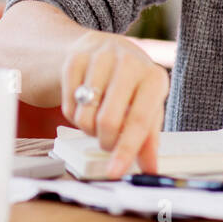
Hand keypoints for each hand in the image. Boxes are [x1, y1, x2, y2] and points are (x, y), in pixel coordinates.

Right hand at [61, 31, 168, 178]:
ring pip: (84, 116)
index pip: (139, 122)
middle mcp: (129, 63)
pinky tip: (85, 106)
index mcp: (154, 78)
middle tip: (108, 142)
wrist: (106, 50)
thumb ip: (149, 141)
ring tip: (98, 120)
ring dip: (88, 129)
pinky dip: (74, 115)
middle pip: (108, 121)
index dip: (126, 150)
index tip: (114, 172)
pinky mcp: (75, 58)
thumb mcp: (147, 107)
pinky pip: (68, 105)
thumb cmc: (132, 86)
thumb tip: (151, 170)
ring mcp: (100, 57)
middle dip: (105, 142)